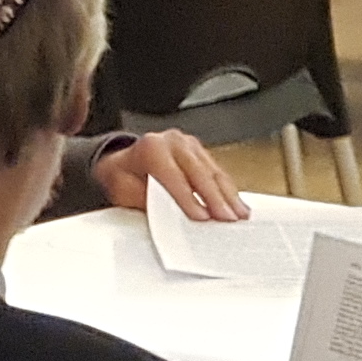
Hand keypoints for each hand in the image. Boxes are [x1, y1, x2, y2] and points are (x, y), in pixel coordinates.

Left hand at [98, 130, 243, 219]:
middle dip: (215, 198)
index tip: (201, 217)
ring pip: (213, 171)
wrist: (122, 162)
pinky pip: (217, 171)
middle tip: (228, 219)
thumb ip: (144, 199)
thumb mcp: (123, 189)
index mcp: (150, 148)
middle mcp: (172, 141)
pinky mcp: (200, 151)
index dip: (188, 198)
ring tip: (239, 215)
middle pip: (198, 172)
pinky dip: (228, 190)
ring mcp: (188, 144)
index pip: (173, 176)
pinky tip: (237, 205)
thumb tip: (169, 214)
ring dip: (228, 195)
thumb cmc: (122, 177)